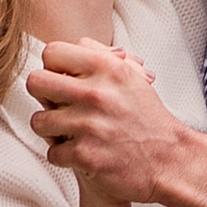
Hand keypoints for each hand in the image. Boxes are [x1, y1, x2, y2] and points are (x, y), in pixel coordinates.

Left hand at [28, 38, 206, 206]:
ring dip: (51, 130)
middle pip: (36, 82)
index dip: (53, 68)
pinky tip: (80, 154)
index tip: (62, 82)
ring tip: (69, 133)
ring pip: (39, 121)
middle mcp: (97, 93)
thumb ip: (103, 56)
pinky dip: (64, 156)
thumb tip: (76, 45)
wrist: (170, 160)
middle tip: (57, 107)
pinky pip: (52, 152)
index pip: (52, 53)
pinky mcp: (85, 156)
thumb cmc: (147, 118)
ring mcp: (89, 125)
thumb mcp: (131, 77)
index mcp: (107, 68)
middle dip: (43, 96)